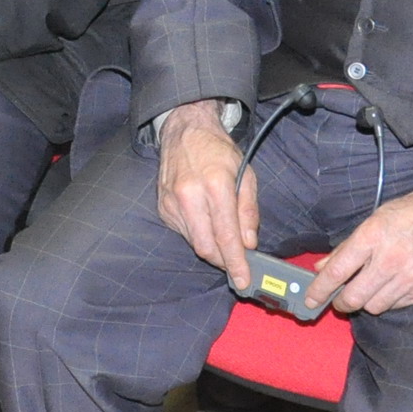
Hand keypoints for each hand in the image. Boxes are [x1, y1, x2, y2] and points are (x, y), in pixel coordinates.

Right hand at [156, 100, 255, 290]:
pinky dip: (198, 235)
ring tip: (223, 241)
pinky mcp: (163, 207)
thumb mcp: (246, 174)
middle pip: (206, 247)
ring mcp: (172, 202)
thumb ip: (248, 211)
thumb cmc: (218, 151)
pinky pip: (183, 232)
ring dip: (211, 248)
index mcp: (215, 186)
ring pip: (193, 242)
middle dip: (223, 262)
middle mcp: (190, 196)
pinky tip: (205, 222)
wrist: (185, 131)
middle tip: (236, 265)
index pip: (226, 236)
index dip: (236, 263)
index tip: (243, 280)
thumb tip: (249, 243)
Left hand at [304, 187, 412, 316]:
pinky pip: (395, 306)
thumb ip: (348, 246)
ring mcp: (410, 278)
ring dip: (364, 302)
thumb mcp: (376, 218)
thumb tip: (324, 266)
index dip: (318, 289)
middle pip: (353, 297)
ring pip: (374, 306)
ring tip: (365, 290)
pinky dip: (386, 301)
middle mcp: (390, 260)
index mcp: (373, 237)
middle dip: (339, 302)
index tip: (310, 298)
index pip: (337, 272)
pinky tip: (387, 288)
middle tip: (337, 299)